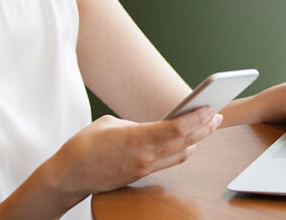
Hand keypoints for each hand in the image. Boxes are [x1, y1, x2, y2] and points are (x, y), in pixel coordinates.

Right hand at [43, 107, 221, 202]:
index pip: (177, 129)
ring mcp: (144, 168)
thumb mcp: (109, 123)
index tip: (210, 107)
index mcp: (136, 139)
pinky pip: (170, 162)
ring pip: (181, 155)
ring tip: (208, 126)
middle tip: (217, 114)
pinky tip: (189, 141)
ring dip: (198, 140)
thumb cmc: (83, 146)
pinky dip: (184, 151)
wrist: (68, 177)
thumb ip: (136, 124)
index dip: (197, 118)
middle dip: (204, 128)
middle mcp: (144, 156)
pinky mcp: (141, 175)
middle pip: (185, 143)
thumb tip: (152, 126)